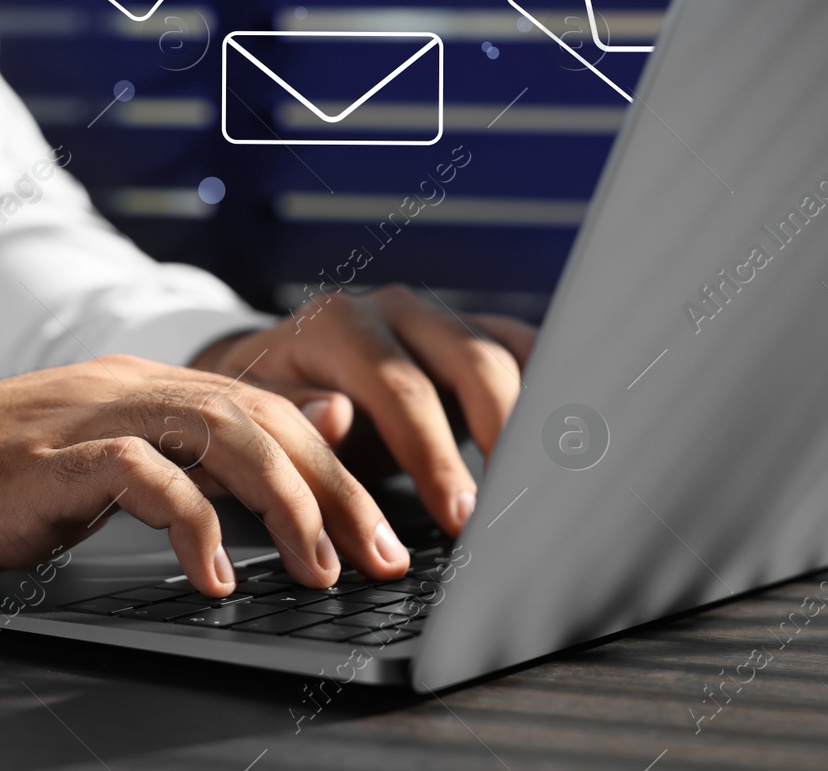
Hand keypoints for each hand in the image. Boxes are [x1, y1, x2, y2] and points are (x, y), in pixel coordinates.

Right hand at [0, 357, 415, 595]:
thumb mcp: (105, 464)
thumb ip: (200, 449)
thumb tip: (312, 428)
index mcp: (144, 389)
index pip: (266, 409)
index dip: (334, 464)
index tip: (383, 526)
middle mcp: (126, 389)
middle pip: (261, 417)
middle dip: (334, 487)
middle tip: (382, 552)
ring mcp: (88, 418)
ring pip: (220, 433)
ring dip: (285, 502)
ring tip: (320, 567)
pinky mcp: (46, 462)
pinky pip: (142, 478)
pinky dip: (190, 523)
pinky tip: (213, 575)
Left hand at [191, 284, 535, 536]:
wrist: (275, 372)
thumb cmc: (271, 408)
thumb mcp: (264, 420)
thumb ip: (296, 421)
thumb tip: (336, 416)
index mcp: (339, 325)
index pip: (401, 389)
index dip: (437, 457)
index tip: (461, 517)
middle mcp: (393, 309)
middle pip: (469, 363)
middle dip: (499, 439)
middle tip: (513, 505)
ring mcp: (436, 315)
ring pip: (504, 354)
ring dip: (531, 417)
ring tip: (548, 478)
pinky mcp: (469, 329)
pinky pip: (522, 348)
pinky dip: (547, 386)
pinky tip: (563, 432)